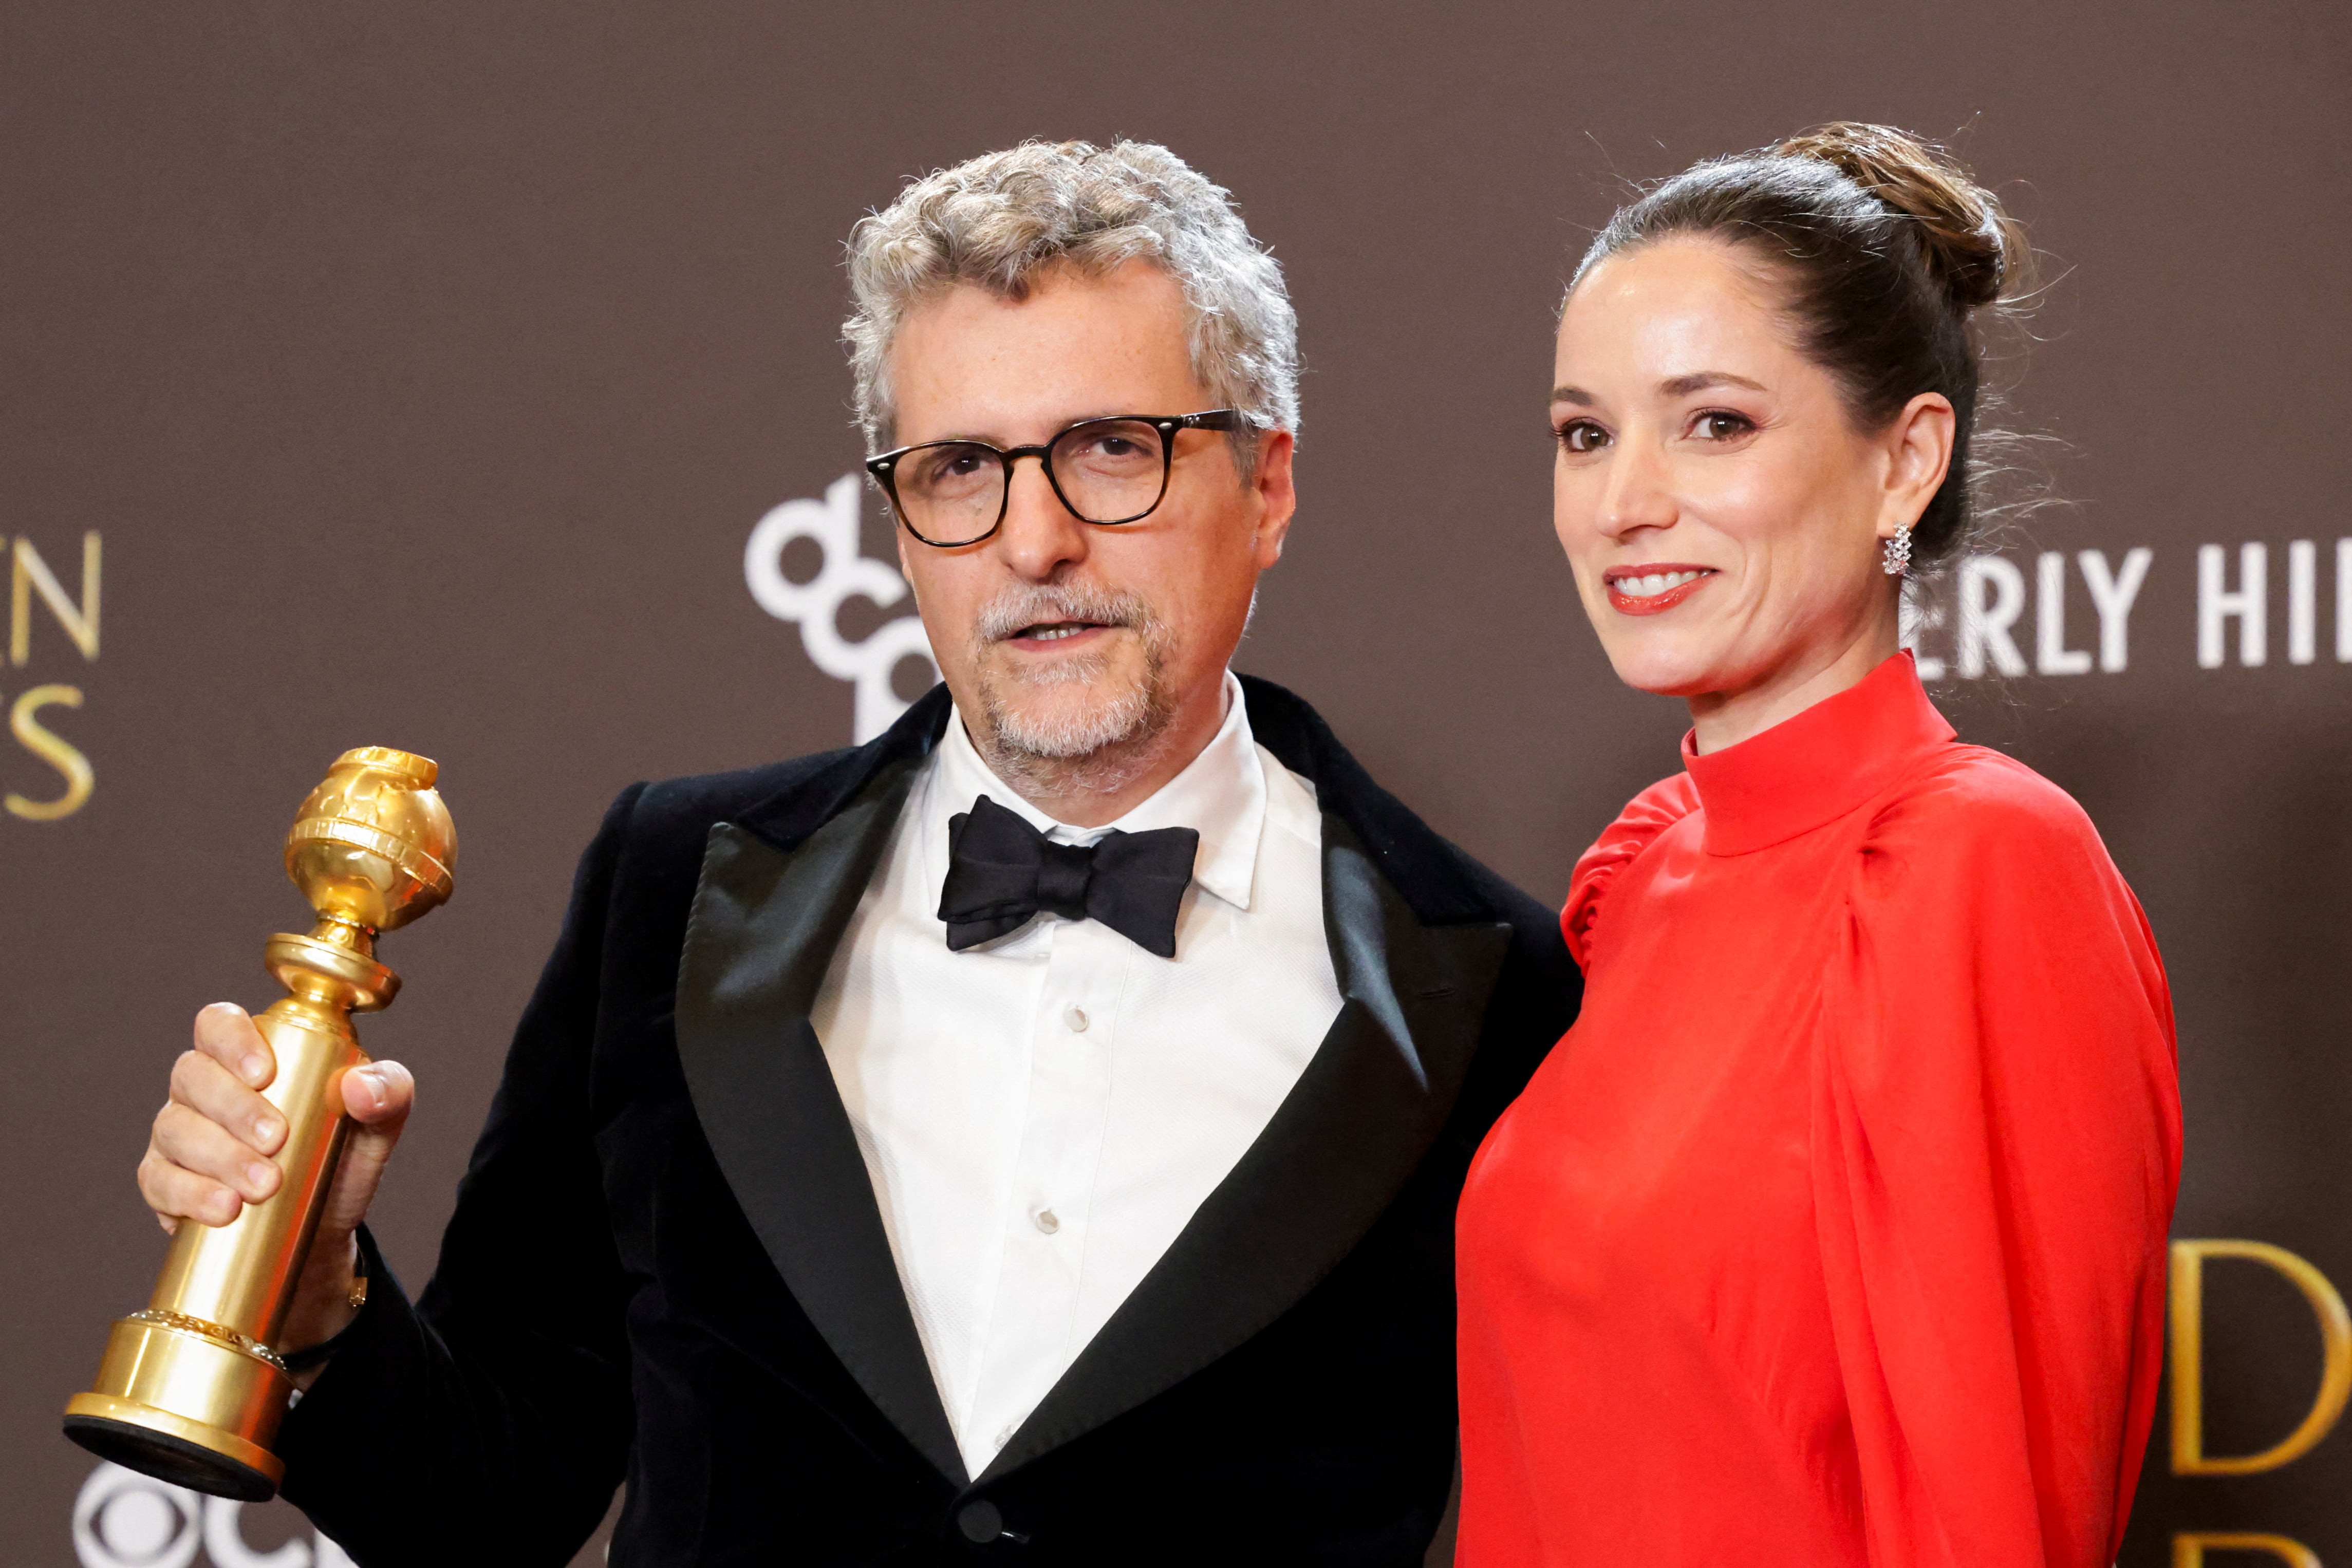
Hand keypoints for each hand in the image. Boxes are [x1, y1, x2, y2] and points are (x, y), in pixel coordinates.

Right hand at [138, 1002, 415, 1360]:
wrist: (320, 1227)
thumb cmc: (340, 1155)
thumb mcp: (377, 1122)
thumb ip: (388, 1091)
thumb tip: (358, 1086)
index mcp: (248, 1054)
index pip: (219, 1023)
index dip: (232, 1040)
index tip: (264, 1073)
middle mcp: (203, 1087)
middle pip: (194, 1076)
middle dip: (234, 1108)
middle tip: (275, 1140)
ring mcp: (177, 1134)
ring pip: (176, 1128)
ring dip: (219, 1156)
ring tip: (264, 1185)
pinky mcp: (164, 1183)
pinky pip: (159, 1181)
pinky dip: (190, 1194)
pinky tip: (224, 1208)